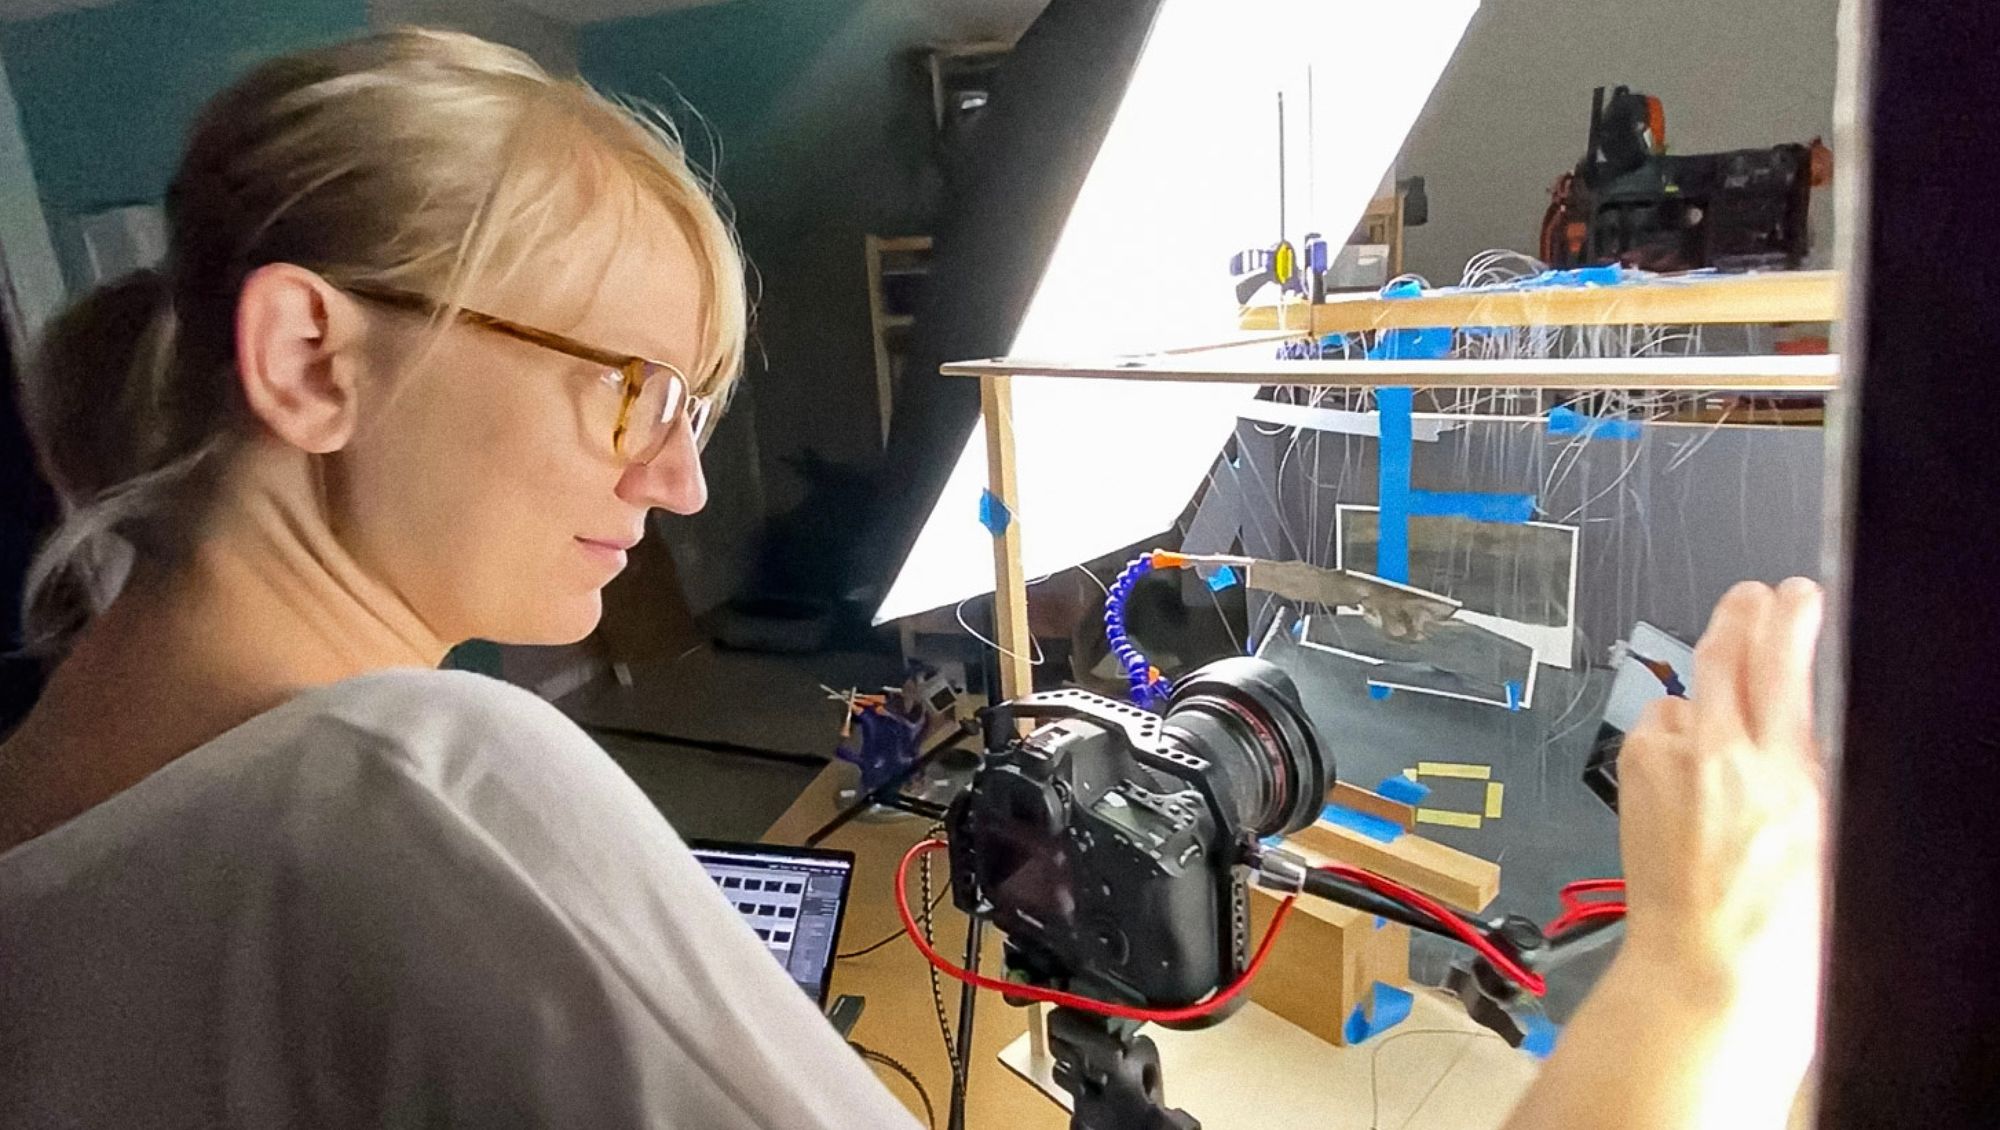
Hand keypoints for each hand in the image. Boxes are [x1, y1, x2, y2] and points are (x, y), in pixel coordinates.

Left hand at [1615, 578, 1825, 1056]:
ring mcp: (1670, 762)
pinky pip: (1654, 732)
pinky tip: (1680, 775)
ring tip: (1712, 740)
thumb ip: (1805, 771)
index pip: (1786, 664)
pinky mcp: (1634, 775)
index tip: (1797, 594)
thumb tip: (1793, 730)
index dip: (1790, 616)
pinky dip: (1668, 738)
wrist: (1704, 962)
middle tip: (1748, 597)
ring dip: (1699, 702)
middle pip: (1723, 654)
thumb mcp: (1822, 835)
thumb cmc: (1778, 923)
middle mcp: (1724, 755)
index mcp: (1788, 772)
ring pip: (1684, 698)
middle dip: (1738, 615)